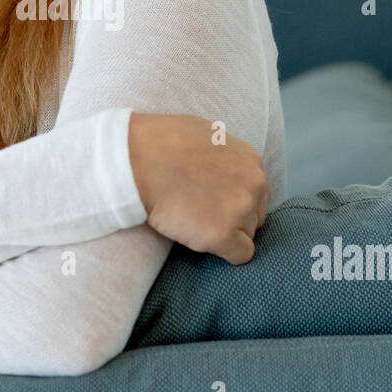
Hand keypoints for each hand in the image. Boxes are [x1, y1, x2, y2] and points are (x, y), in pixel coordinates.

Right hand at [127, 112, 268, 264]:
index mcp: (250, 160)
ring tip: (193, 221)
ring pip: (247, 235)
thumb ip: (223, 155)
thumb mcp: (205, 136)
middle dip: (234, 218)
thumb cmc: (160, 144)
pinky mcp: (225, 234)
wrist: (136, 161)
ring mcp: (241, 209)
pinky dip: (222, 252)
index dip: (233, 199)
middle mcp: (254, 183)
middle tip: (201, 213)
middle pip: (255, 214)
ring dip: (225, 233)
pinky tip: (199, 238)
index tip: (211, 200)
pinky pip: (240, 255)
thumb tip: (220, 168)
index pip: (255, 191)